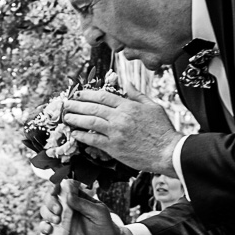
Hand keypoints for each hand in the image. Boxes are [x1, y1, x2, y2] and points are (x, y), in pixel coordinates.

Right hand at [39, 179, 132, 234]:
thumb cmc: (104, 226)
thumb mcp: (98, 212)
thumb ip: (84, 204)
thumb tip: (69, 196)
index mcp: (76, 198)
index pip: (62, 188)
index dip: (55, 186)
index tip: (55, 190)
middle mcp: (66, 207)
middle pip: (49, 198)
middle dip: (50, 202)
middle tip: (59, 211)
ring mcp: (61, 220)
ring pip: (45, 212)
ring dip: (47, 214)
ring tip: (57, 221)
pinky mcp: (57, 232)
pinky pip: (45, 228)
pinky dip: (43, 228)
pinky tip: (49, 231)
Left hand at [60, 89, 181, 174]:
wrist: (168, 152)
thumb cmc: (163, 130)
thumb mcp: (153, 107)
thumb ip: (137, 95)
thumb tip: (127, 83)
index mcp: (128, 106)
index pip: (103, 96)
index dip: (88, 93)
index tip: (78, 93)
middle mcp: (120, 117)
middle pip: (93, 107)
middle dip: (77, 104)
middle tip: (66, 103)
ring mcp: (115, 133)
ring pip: (90, 122)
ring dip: (76, 118)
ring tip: (66, 117)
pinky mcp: (114, 148)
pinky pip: (93, 140)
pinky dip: (82, 136)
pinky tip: (74, 133)